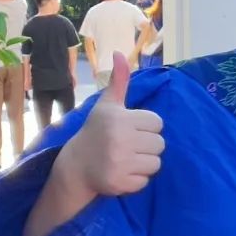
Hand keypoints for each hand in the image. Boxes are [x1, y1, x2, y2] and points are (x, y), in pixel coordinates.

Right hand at [56, 52, 163, 196]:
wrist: (75, 166)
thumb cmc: (96, 131)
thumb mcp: (107, 105)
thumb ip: (119, 81)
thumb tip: (119, 53)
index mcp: (120, 119)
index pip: (157, 123)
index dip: (146, 126)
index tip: (130, 129)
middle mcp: (120, 140)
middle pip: (160, 144)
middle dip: (147, 145)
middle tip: (128, 146)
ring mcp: (120, 163)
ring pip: (156, 164)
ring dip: (144, 163)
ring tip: (126, 158)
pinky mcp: (120, 183)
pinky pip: (145, 181)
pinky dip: (136, 179)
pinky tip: (122, 172)